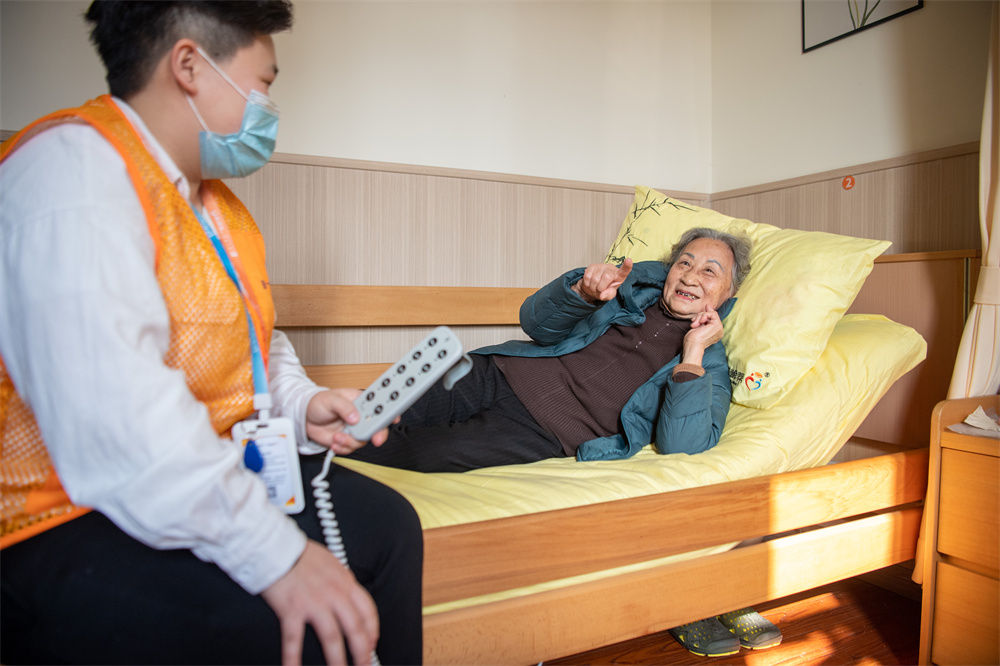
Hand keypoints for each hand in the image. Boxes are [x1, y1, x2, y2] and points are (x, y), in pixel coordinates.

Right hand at [261, 540, 378, 665]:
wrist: (275, 546)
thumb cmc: (300, 553)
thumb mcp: (331, 562)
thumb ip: (341, 579)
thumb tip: (348, 591)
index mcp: (345, 581)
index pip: (367, 610)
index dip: (372, 630)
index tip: (372, 644)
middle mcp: (334, 594)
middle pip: (355, 628)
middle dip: (362, 651)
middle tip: (364, 665)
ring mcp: (314, 603)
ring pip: (332, 638)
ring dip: (337, 659)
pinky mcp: (292, 610)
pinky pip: (294, 640)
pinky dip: (293, 659)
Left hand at [305, 388, 393, 453]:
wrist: (304, 416)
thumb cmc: (318, 402)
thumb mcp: (331, 399)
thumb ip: (345, 407)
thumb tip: (356, 417)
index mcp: (361, 402)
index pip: (380, 406)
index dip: (390, 411)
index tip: (394, 418)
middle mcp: (361, 417)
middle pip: (377, 427)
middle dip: (377, 433)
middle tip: (372, 437)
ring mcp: (354, 430)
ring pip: (363, 441)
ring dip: (351, 441)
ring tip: (338, 437)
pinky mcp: (346, 440)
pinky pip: (350, 449)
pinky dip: (342, 448)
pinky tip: (334, 442)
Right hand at [572, 258, 632, 303]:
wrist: (594, 287)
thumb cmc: (604, 289)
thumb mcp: (609, 295)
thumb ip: (609, 295)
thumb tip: (602, 295)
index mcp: (618, 275)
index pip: (624, 270)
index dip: (627, 266)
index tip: (629, 260)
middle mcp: (611, 268)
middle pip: (607, 277)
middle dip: (601, 288)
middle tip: (600, 290)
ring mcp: (601, 266)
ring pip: (595, 279)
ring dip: (593, 287)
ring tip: (595, 287)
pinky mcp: (592, 266)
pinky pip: (587, 277)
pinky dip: (587, 284)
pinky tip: (590, 284)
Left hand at [681, 306, 723, 366]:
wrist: (693, 345)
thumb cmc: (692, 339)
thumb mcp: (698, 326)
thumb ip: (704, 317)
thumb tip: (709, 305)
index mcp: (715, 332)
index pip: (712, 318)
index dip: (704, 316)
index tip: (697, 320)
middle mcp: (719, 331)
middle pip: (711, 315)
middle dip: (700, 317)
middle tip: (693, 324)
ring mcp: (719, 328)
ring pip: (711, 313)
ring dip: (700, 317)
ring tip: (694, 325)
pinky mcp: (717, 325)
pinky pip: (712, 313)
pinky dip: (704, 315)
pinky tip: (699, 323)